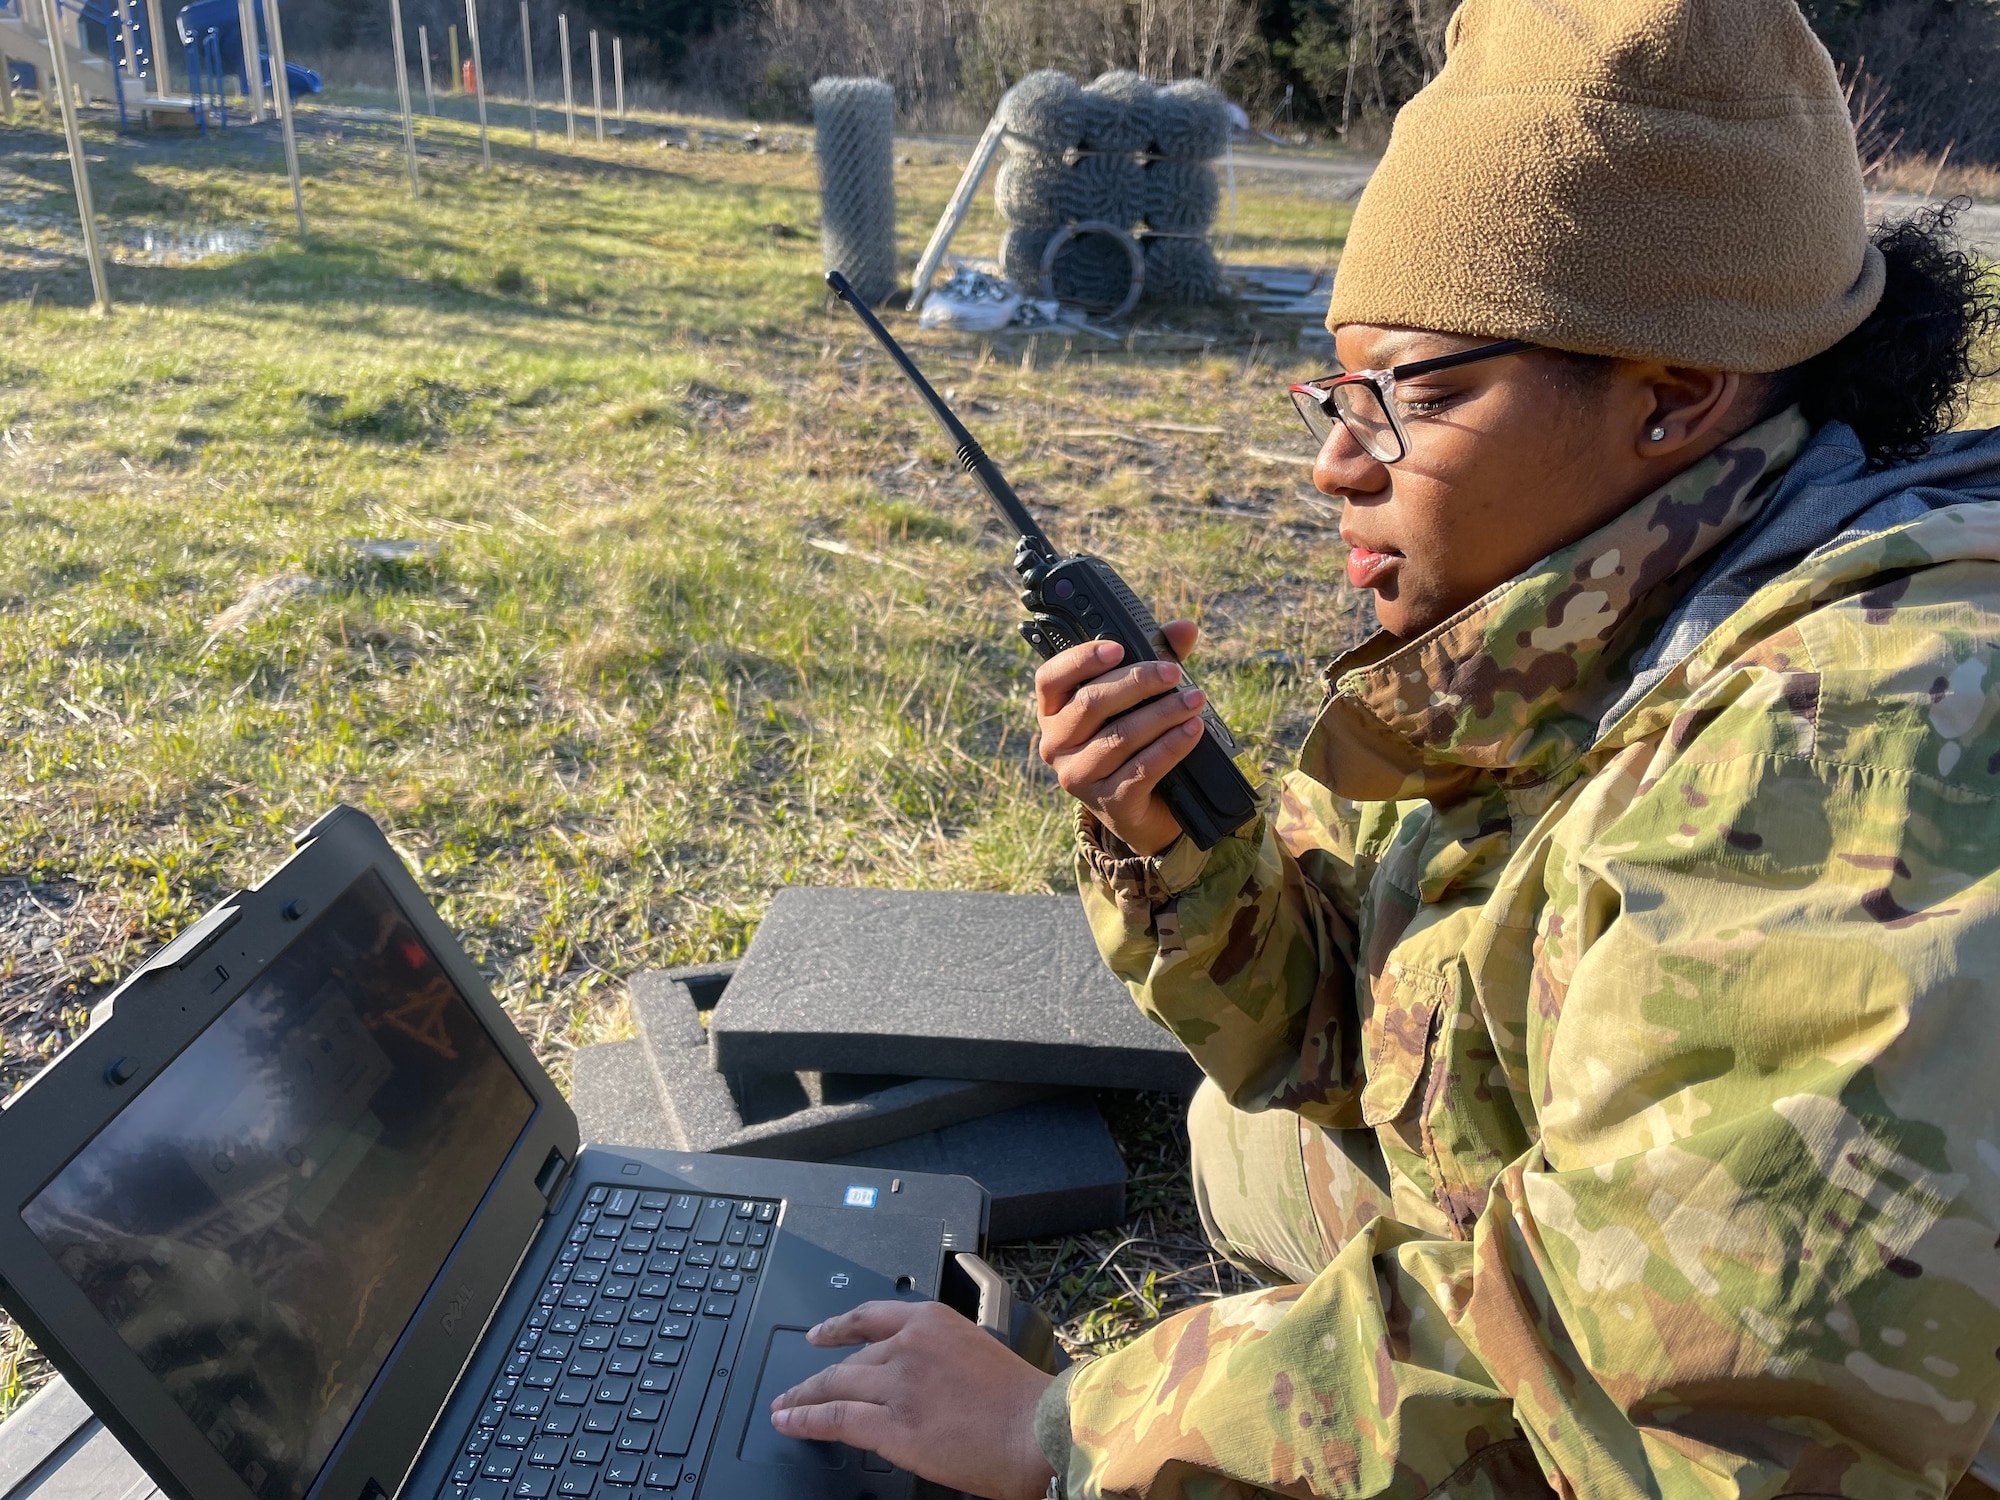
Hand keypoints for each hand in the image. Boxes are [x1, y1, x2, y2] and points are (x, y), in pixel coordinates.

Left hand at [769, 1300, 1056, 1499]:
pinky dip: (805, 1420)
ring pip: (834, 1386)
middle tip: (796, 1387)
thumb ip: (940, 1358)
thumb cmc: (1024, 1402)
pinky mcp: (890, 1425)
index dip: (837, 1327)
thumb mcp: (977, 1354)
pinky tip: (789, 1422)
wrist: (1040, 1430)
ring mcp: (896, 1385)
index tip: (819, 1334)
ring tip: (783, 1408)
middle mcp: (908, 1346)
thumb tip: (916, 1380)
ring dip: (802, 1397)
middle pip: (849, 1360)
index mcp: (933, 1322)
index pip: (871, 1315)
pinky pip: (833, 1419)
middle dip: (818, 1376)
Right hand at [1035, 619, 1204, 855]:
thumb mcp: (1142, 699)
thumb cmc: (1137, 743)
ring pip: (1119, 737)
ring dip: (1162, 714)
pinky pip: (1141, 770)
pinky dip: (1170, 747)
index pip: (1050, 679)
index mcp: (1054, 712)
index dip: (1081, 660)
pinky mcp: (1108, 803)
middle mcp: (1056, 745)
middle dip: (1137, 683)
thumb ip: (1158, 659)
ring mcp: (1078, 777)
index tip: (1118, 648)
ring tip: (1195, 700)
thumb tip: (1185, 628)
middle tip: (1173, 672)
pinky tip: (1192, 731)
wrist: (1145, 811)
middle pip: (1090, 704)